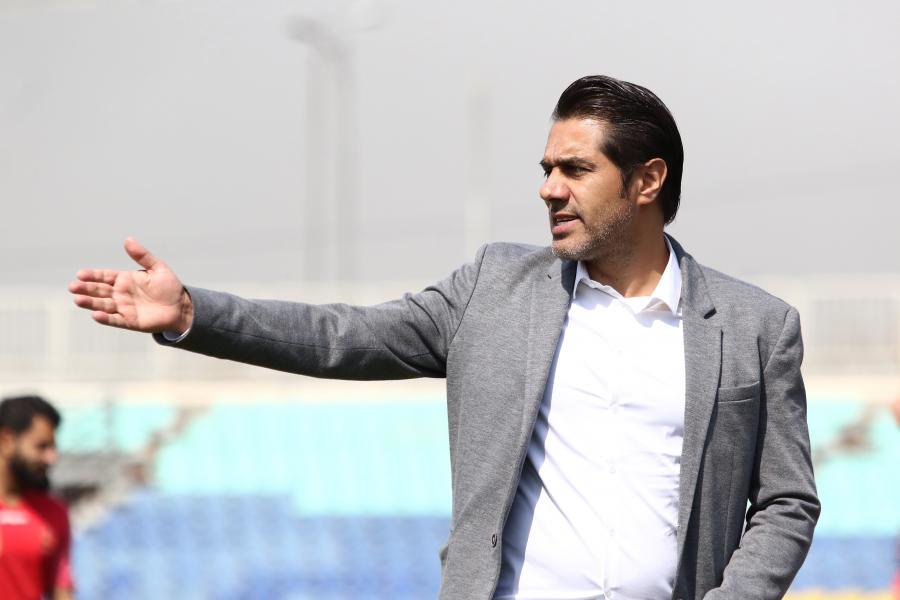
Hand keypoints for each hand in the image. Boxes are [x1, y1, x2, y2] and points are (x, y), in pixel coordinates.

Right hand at [68, 238, 192, 332]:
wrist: (182, 307)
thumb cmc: (169, 287)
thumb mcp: (158, 268)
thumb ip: (142, 256)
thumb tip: (128, 239)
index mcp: (125, 280)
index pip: (105, 276)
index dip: (93, 275)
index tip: (80, 274)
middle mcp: (121, 294)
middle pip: (99, 290)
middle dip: (86, 288)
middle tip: (73, 287)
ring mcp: (124, 308)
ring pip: (103, 305)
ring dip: (91, 302)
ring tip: (78, 300)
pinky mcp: (130, 321)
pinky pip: (115, 320)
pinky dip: (105, 318)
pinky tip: (95, 315)